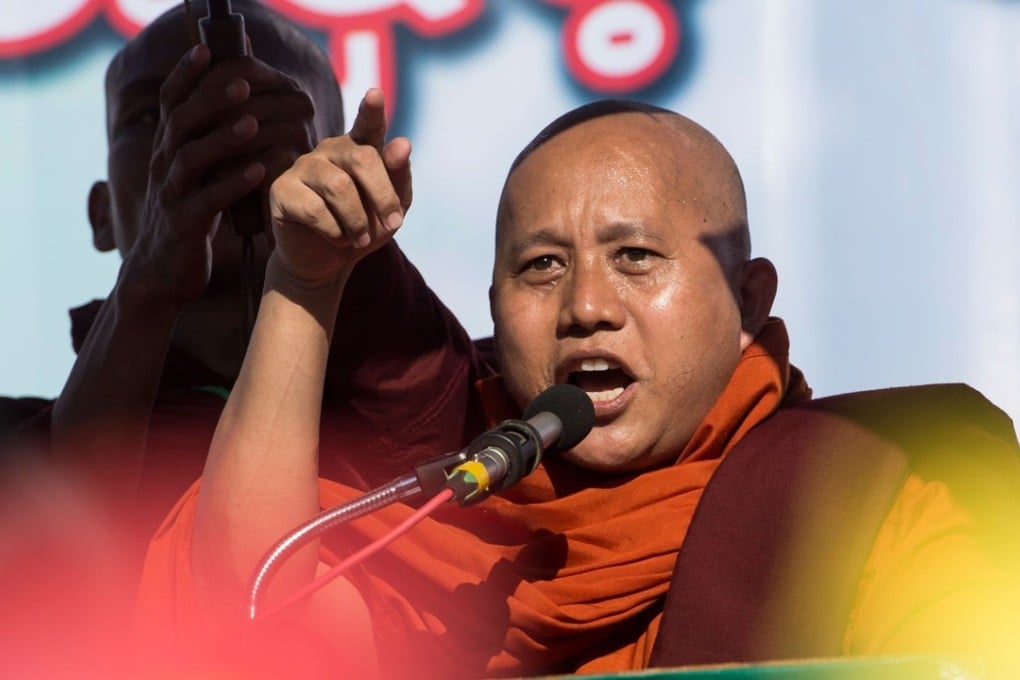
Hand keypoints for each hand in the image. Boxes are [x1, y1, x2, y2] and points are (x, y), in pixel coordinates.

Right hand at [121, 44, 317, 306]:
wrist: (164, 272)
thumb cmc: (191, 217)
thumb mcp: (197, 176)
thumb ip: (210, 145)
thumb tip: (245, 107)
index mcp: (167, 149)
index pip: (170, 103)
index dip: (184, 75)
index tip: (205, 50)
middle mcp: (164, 166)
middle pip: (180, 123)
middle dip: (210, 100)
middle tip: (242, 84)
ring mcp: (171, 196)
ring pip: (190, 158)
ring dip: (223, 139)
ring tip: (252, 124)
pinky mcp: (185, 225)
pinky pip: (208, 200)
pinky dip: (233, 184)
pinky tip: (260, 172)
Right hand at [268, 88, 411, 284]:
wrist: (328, 261)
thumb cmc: (364, 228)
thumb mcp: (392, 207)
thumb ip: (399, 176)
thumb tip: (402, 143)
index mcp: (360, 148)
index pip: (368, 125)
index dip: (372, 110)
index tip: (375, 94)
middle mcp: (330, 150)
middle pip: (363, 159)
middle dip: (383, 196)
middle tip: (393, 224)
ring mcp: (303, 167)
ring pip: (340, 187)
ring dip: (358, 221)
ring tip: (360, 238)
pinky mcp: (281, 190)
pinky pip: (315, 209)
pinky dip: (335, 232)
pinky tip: (337, 238)